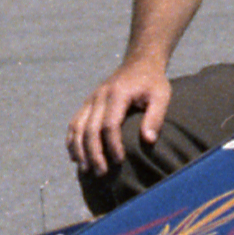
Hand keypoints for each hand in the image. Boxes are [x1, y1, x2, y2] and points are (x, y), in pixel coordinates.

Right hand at [69, 60, 171, 174]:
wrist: (139, 63)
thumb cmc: (152, 82)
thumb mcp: (161, 96)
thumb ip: (155, 117)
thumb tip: (148, 140)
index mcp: (117, 94)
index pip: (109, 124)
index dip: (112, 145)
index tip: (120, 161)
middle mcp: (99, 96)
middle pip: (90, 129)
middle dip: (94, 153)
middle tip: (102, 172)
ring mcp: (90, 99)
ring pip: (77, 127)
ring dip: (79, 150)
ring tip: (86, 169)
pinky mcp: (87, 103)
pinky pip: (74, 123)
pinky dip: (72, 140)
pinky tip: (75, 157)